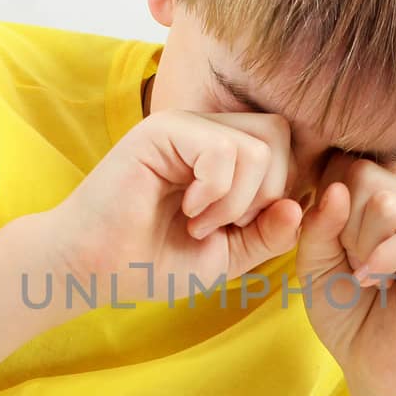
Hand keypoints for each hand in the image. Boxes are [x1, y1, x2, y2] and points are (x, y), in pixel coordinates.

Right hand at [49, 108, 303, 301]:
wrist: (96, 268)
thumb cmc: (153, 262)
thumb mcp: (228, 256)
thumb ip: (268, 235)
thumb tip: (299, 206)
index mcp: (226, 156)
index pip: (285, 151)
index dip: (279, 195)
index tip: (241, 231)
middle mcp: (208, 132)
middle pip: (280, 137)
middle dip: (267, 193)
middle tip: (225, 226)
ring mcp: (186, 127)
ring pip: (258, 145)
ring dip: (238, 199)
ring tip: (200, 222)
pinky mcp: (163, 129)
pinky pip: (223, 149)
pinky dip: (215, 191)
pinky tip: (188, 210)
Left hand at [295, 155, 395, 395]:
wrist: (375, 366)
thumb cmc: (347, 314)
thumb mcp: (314, 266)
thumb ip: (316, 226)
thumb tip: (335, 188)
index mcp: (387, 200)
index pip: (350, 165)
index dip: (328, 202)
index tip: (330, 244)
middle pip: (365, 178)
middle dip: (342, 224)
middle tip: (349, 262)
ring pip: (386, 203)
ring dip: (360, 244)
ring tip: (364, 274)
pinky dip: (383, 258)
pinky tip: (371, 280)